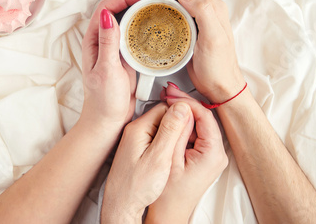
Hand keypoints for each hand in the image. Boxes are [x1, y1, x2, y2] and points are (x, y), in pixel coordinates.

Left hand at [80, 0, 147, 133]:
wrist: (108, 120)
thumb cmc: (103, 100)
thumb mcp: (106, 70)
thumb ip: (108, 43)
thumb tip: (108, 15)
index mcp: (93, 40)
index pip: (106, 8)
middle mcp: (102, 40)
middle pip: (117, 10)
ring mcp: (115, 48)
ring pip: (127, 21)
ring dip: (140, 11)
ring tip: (157, 6)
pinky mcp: (126, 56)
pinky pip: (135, 35)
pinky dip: (144, 27)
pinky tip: (156, 27)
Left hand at [101, 102, 191, 223]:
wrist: (121, 206)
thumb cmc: (135, 188)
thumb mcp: (158, 158)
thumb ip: (170, 131)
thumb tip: (181, 107)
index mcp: (138, 129)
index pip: (165, 107)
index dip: (182, 114)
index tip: (194, 123)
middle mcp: (134, 131)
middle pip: (163, 116)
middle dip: (179, 124)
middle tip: (189, 138)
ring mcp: (135, 141)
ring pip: (161, 127)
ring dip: (173, 135)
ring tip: (180, 149)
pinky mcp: (137, 150)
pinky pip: (156, 138)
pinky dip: (166, 144)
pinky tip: (170, 156)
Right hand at [126, 0, 245, 103]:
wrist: (221, 87)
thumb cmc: (219, 68)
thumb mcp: (213, 39)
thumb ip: (203, 12)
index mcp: (211, 6)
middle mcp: (205, 7)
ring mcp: (197, 17)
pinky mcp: (190, 27)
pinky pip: (172, 8)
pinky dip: (158, 2)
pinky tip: (148, 5)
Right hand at [146, 83, 227, 222]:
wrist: (167, 214)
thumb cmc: (167, 195)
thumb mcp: (168, 158)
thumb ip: (176, 130)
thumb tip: (179, 107)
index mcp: (213, 153)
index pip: (205, 115)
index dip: (186, 102)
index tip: (171, 95)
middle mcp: (217, 154)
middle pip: (203, 118)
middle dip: (184, 106)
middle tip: (167, 95)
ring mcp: (212, 156)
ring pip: (198, 125)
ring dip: (182, 115)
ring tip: (165, 105)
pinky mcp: (204, 157)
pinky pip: (195, 134)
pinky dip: (182, 126)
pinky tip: (169, 121)